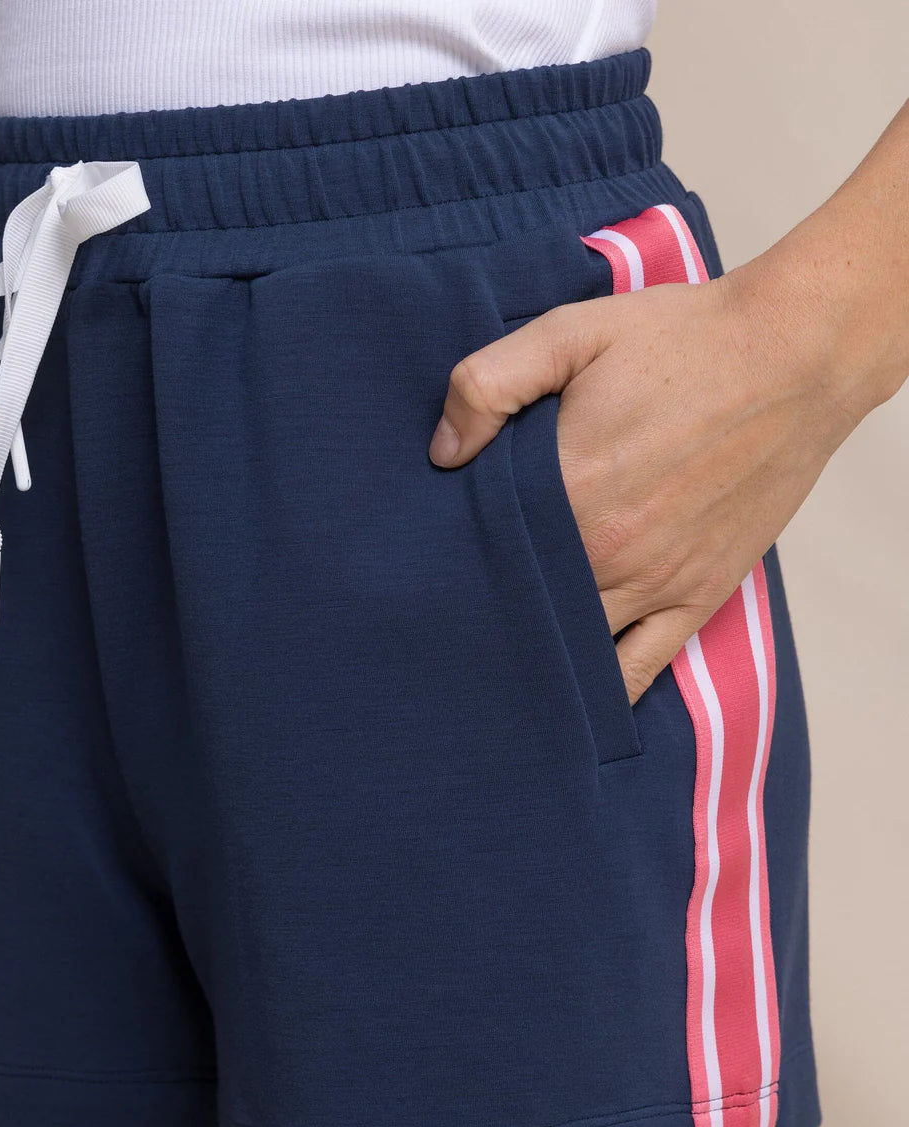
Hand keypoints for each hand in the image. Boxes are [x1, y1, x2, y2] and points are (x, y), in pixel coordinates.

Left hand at [429, 253, 876, 704]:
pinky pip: (640, 670)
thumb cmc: (683, 340)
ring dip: (532, 654)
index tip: (428, 559)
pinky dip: (602, 690)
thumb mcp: (572, 332)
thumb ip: (489, 384)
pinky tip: (569, 695)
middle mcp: (608, 551)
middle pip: (518, 607)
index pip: (479, 550)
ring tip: (496, 655)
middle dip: (482, 611)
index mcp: (567, 489)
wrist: (796, 354)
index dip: (448, 558)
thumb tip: (442, 453)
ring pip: (572, 648)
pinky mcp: (699, 596)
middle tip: (449, 613)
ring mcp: (656, 583)